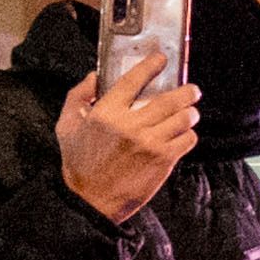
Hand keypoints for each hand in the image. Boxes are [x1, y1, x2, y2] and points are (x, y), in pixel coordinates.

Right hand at [56, 45, 198, 222]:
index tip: (161, 59)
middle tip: (192, 91)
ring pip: (184, 118)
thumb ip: (78, 98)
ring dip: (190, 113)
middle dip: (187, 92)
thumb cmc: (78, 163)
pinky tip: (183, 135)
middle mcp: (130, 125)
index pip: (132, 81)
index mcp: (105, 114)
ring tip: (189, 114)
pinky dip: (189, 135)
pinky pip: (188, 139)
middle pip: (170, 99)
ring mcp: (150, 143)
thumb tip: (93, 76)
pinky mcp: (164, 160)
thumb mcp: (67, 127)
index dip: (149, 66)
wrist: (89, 200)